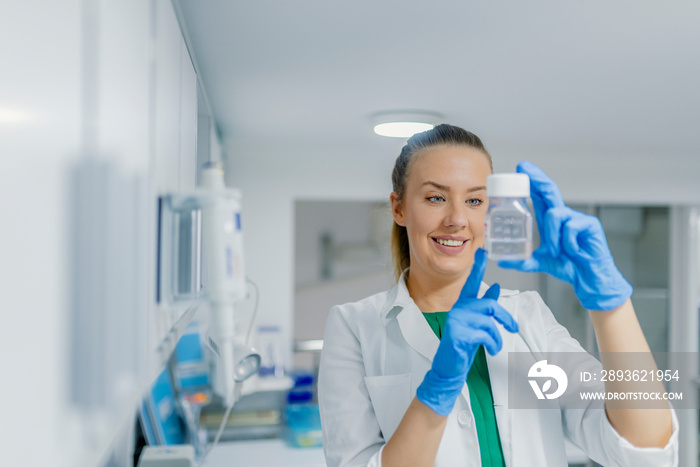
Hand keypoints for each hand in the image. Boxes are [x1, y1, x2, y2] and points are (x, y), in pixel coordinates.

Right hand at [416, 248, 518, 415]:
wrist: (449, 367)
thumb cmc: (463, 345)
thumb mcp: (478, 324)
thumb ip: (485, 306)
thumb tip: (496, 287)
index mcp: (463, 305)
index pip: (471, 282)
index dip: (477, 266)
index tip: (483, 250)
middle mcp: (458, 309)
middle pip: (489, 305)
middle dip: (506, 318)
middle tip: (514, 329)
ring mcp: (456, 321)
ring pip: (489, 321)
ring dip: (498, 337)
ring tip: (496, 347)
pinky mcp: (457, 334)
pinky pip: (485, 334)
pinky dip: (493, 344)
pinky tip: (491, 350)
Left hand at [498, 161, 632, 310]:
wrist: (589, 279)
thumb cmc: (569, 266)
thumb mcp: (540, 263)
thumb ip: (522, 261)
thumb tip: (501, 262)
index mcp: (551, 220)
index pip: (540, 195)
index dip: (531, 181)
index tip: (519, 168)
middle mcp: (563, 215)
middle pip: (549, 190)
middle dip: (536, 177)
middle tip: (524, 168)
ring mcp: (576, 218)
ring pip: (555, 214)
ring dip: (552, 234)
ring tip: (555, 250)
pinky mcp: (590, 224)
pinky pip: (571, 226)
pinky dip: (567, 241)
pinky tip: (573, 250)